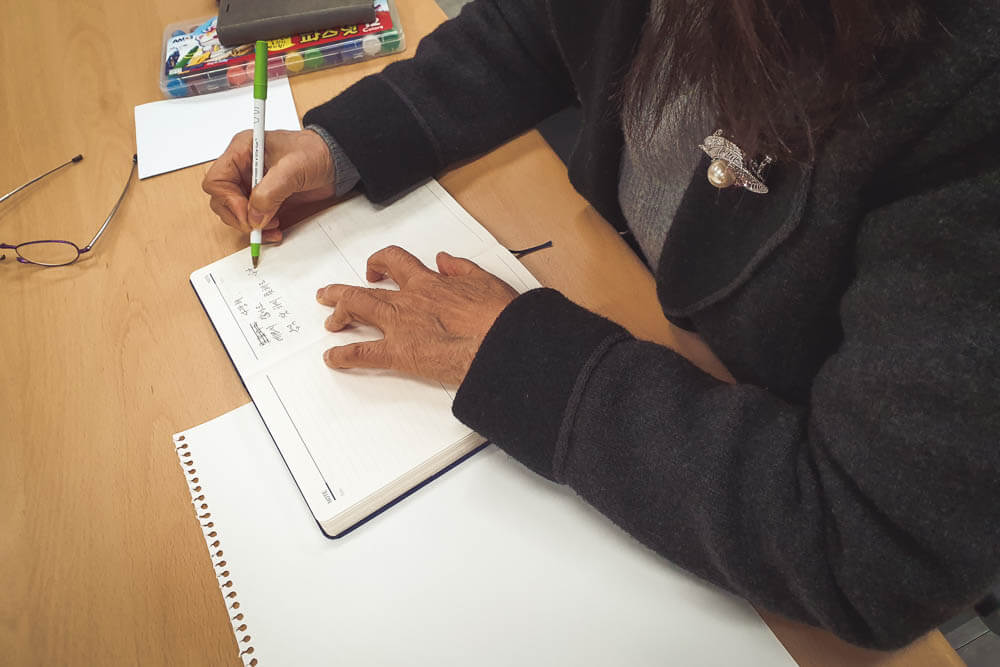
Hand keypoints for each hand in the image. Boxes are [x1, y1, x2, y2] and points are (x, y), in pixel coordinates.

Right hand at [202, 129, 334, 242]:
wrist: (336, 162)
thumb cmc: (316, 152)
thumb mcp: (293, 168)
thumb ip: (270, 192)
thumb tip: (254, 216)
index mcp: (242, 151)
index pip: (216, 179)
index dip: (228, 200)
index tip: (247, 213)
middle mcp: (243, 168)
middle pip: (221, 200)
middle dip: (238, 216)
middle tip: (258, 225)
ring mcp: (252, 185)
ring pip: (235, 213)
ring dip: (250, 225)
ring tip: (272, 226)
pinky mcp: (264, 199)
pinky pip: (252, 219)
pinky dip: (260, 229)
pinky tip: (275, 229)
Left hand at [316, 246, 518, 385]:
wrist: (500, 342)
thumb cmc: (498, 316)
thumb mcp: (484, 280)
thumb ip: (460, 269)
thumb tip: (445, 260)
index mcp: (429, 283)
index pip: (395, 261)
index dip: (380, 262)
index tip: (376, 269)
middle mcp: (408, 300)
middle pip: (364, 289)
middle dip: (343, 291)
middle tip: (330, 294)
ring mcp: (399, 326)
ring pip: (356, 309)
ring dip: (338, 313)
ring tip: (329, 320)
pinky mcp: (399, 353)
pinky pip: (362, 353)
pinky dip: (343, 355)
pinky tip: (333, 358)